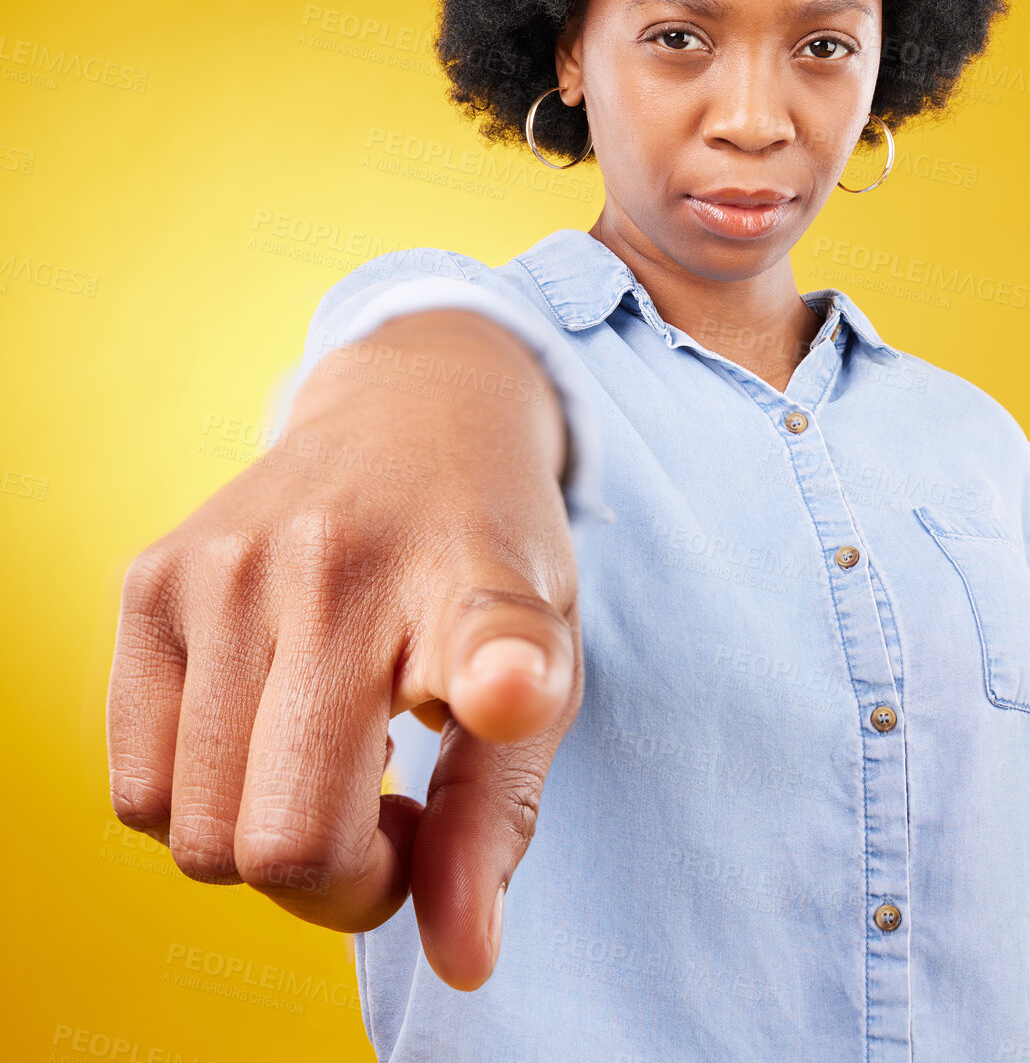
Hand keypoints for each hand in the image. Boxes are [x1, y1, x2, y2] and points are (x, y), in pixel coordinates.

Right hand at [106, 308, 580, 989]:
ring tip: (328, 767)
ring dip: (262, 842)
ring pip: (193, 834)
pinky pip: (134, 787)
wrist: (414, 417)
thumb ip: (500, 815)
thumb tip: (460, 962)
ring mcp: (222, 567)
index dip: (502, 678)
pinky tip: (263, 734)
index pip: (491, 636)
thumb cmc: (486, 558)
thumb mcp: (544, 666)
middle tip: (395, 814)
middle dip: (344, 881)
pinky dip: (196, 802)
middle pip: (285, 843)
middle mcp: (335, 564)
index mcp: (472, 582)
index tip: (506, 690)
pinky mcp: (149, 579)